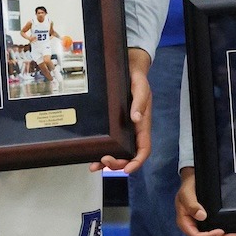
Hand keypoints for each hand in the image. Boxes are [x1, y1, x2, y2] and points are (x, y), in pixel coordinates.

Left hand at [95, 48, 151, 173]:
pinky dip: (100, 153)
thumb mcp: (140, 86)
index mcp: (143, 123)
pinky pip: (108, 143)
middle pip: (130, 155)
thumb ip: (140, 101)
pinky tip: (91, 158)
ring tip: (95, 164)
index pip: (144, 148)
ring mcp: (123, 128)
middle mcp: (133, 129)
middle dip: (119, 163)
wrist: (128, 66)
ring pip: (118, 152)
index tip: (127, 169)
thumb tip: (135, 118)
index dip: (137, 161)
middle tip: (104, 161)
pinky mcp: (113, 125)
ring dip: (108, 162)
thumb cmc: (136, 77)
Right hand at [176, 168, 235, 235]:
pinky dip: (224, 235)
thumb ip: (192, 205)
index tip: (220, 232)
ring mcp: (200, 225)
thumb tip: (201, 216)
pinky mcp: (207, 223)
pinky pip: (215, 233)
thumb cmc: (188, 187)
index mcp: (185, 222)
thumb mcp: (186, 194)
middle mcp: (193, 226)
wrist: (192, 179)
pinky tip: (233, 233)